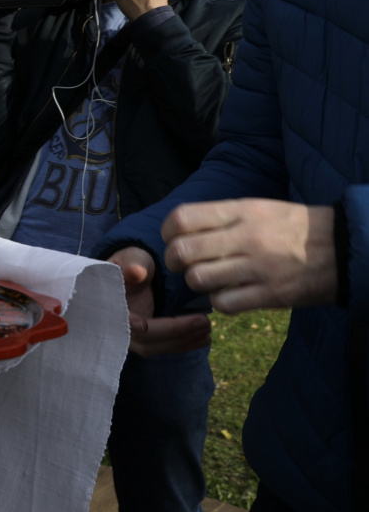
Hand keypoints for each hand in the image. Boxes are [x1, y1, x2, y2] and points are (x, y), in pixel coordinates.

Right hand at [108, 246, 211, 354]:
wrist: (132, 270)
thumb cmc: (131, 262)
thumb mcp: (131, 259)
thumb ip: (132, 265)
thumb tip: (136, 272)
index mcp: (107, 306)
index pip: (121, 321)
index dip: (136, 325)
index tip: (145, 324)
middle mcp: (114, 326)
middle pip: (143, 339)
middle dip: (174, 333)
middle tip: (204, 322)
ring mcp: (128, 337)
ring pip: (154, 347)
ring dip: (182, 342)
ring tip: (208, 329)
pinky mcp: (143, 340)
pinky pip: (161, 347)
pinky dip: (182, 344)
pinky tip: (203, 338)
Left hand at [161, 199, 336, 313]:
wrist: (343, 248)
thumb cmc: (292, 227)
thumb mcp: (257, 208)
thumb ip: (220, 217)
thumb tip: (179, 228)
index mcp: (242, 211)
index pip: (182, 218)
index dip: (168, 232)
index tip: (173, 240)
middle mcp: (247, 237)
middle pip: (182, 251)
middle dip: (174, 262)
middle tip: (184, 265)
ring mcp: (259, 267)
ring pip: (198, 279)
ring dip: (197, 283)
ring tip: (210, 280)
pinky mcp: (271, 295)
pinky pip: (223, 303)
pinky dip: (219, 302)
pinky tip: (229, 295)